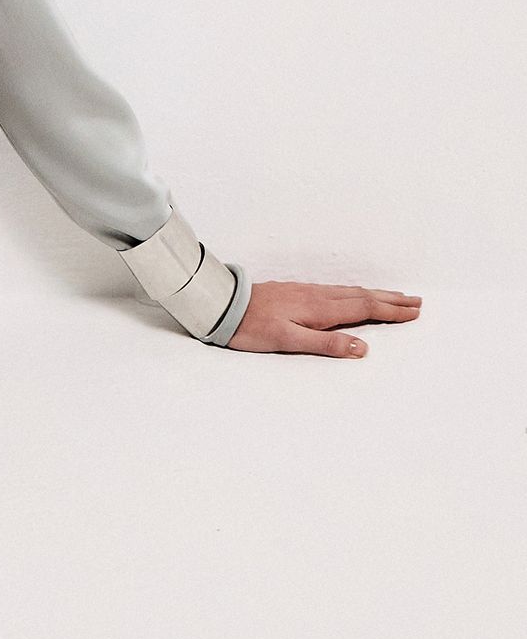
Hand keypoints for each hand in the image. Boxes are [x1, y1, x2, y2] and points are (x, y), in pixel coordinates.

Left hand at [226, 280, 421, 354]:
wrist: (221, 305)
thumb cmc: (250, 327)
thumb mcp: (287, 341)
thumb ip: (325, 345)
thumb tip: (363, 348)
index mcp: (319, 308)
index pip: (363, 309)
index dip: (390, 311)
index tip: (414, 312)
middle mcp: (316, 296)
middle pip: (361, 296)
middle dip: (390, 300)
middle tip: (417, 302)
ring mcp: (306, 292)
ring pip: (349, 291)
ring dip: (375, 294)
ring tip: (394, 297)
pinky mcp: (296, 291)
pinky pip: (336, 290)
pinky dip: (355, 293)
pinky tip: (353, 295)